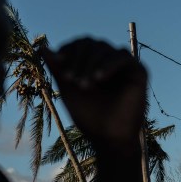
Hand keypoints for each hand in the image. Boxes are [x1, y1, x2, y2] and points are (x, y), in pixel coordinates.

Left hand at [43, 38, 146, 154]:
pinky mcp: (139, 72)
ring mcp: (125, 66)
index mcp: (94, 63)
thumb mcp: (69, 89)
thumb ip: (58, 68)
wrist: (109, 138)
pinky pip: (122, 57)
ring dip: (90, 64)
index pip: (80, 44)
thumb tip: (41, 47)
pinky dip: (108, 65)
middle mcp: (110, 61)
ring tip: (84, 85)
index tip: (57, 62)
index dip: (68, 49)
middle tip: (70, 79)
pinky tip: (99, 78)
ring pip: (105, 49)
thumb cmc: (90, 116)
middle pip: (91, 43)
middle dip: (77, 59)